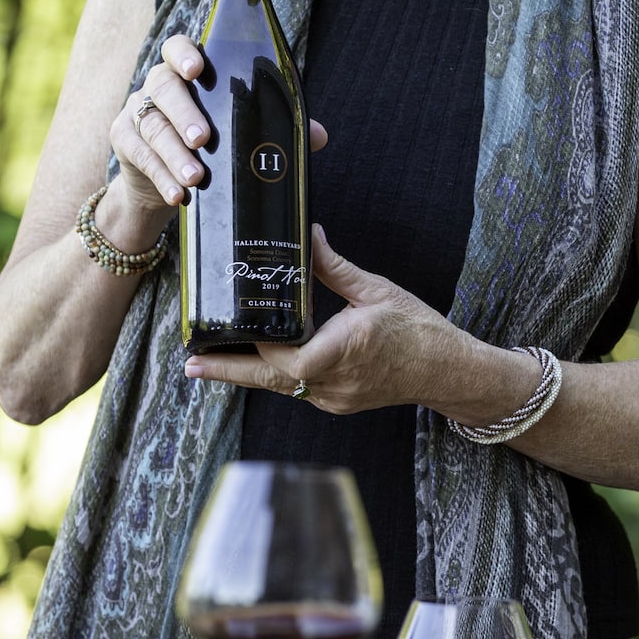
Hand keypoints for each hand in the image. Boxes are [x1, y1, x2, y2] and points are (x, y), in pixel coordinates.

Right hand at [113, 33, 326, 213]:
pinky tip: (178, 194)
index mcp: (187, 73)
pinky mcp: (124, 141)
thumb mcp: (238, 132)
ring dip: (174, 155)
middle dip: (184, 114)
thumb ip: (274, 127)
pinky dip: (161, 177)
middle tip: (204, 140)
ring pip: (153, 127)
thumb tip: (319, 135)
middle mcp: (158, 85)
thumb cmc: (211, 144)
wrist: (164, 182)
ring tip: (196, 179)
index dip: (183, 54)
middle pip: (164, 88)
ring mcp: (137, 111)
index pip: (176, 47)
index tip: (197, 69)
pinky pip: (140, 156)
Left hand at [184, 226, 461, 408]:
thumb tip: (310, 236)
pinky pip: (298, 390)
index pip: (290, 358)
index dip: (259, 347)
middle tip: (191, 366)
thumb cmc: (418, 330)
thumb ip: (336, 268)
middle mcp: (337, 381)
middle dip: (229, 372)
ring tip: (208, 364)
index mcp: (347, 348)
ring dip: (247, 375)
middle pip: (272, 381)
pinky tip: (256, 363)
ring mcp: (336, 398)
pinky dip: (276, 376)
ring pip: (281, 388)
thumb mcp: (376, 290)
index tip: (232, 330)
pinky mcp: (338, 402)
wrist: (447, 371)